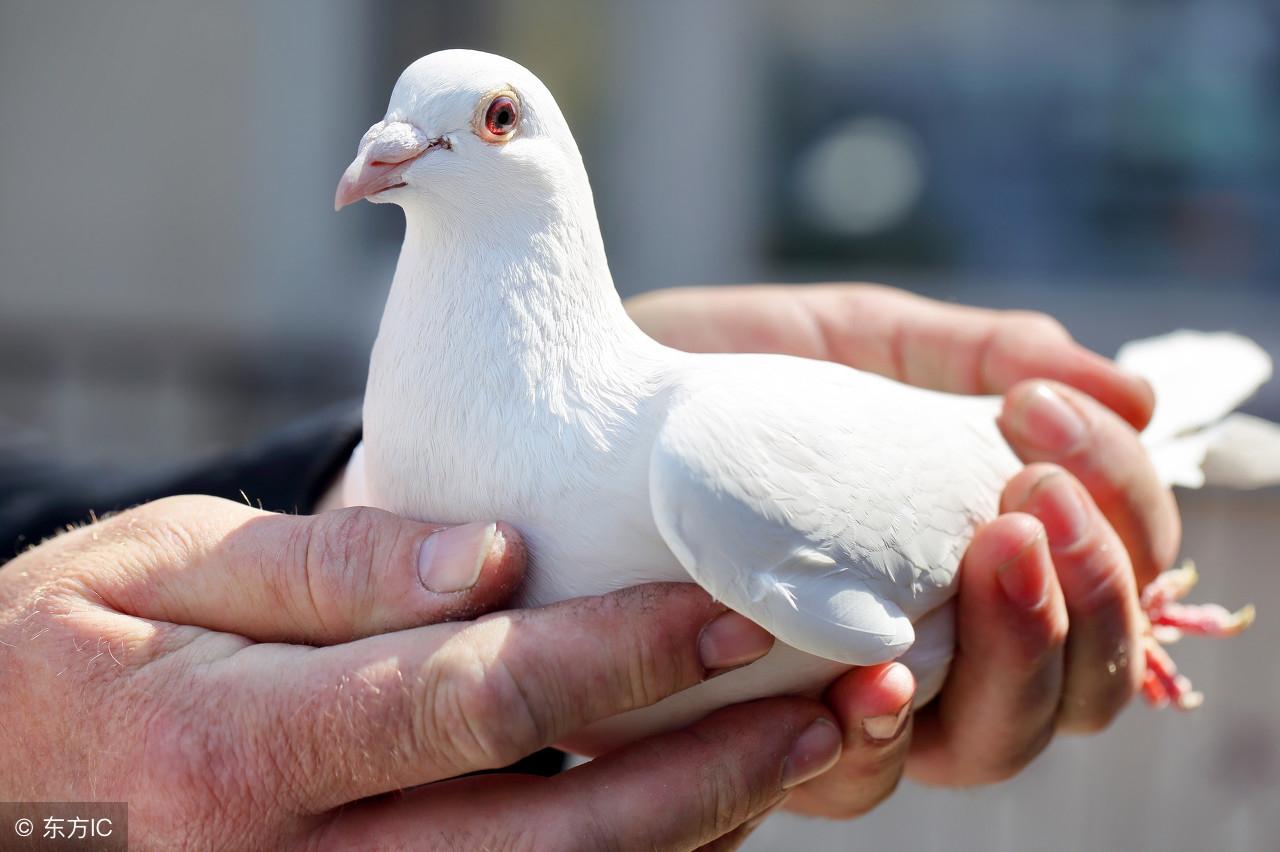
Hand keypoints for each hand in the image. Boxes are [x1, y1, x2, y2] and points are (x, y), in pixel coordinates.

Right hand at [0, 496, 845, 849]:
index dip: (620, 654)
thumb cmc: (77, 647)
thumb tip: (492, 556)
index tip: (734, 600)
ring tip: (821, 738)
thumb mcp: (168, 566)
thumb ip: (331, 564)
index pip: (476, 701)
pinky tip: (721, 792)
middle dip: (715, 762)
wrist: (2, 772)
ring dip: (707, 822)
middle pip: (555, 830)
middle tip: (845, 690)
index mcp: (241, 755)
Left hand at [629, 283, 1178, 808]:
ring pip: (994, 743)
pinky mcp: (760, 732)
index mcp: (975, 558)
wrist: (577, 405)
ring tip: (989, 550)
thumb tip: (1134, 392)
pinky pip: (853, 777)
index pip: (1110, 580)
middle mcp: (934, 643)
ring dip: (1021, 655)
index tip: (1048, 415)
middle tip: (1032, 497)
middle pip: (1077, 684)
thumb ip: (973, 356)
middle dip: (1094, 593)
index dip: (1123, 514)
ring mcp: (853, 696)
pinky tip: (873, 672)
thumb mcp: (853, 340)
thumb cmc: (721, 372)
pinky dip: (883, 733)